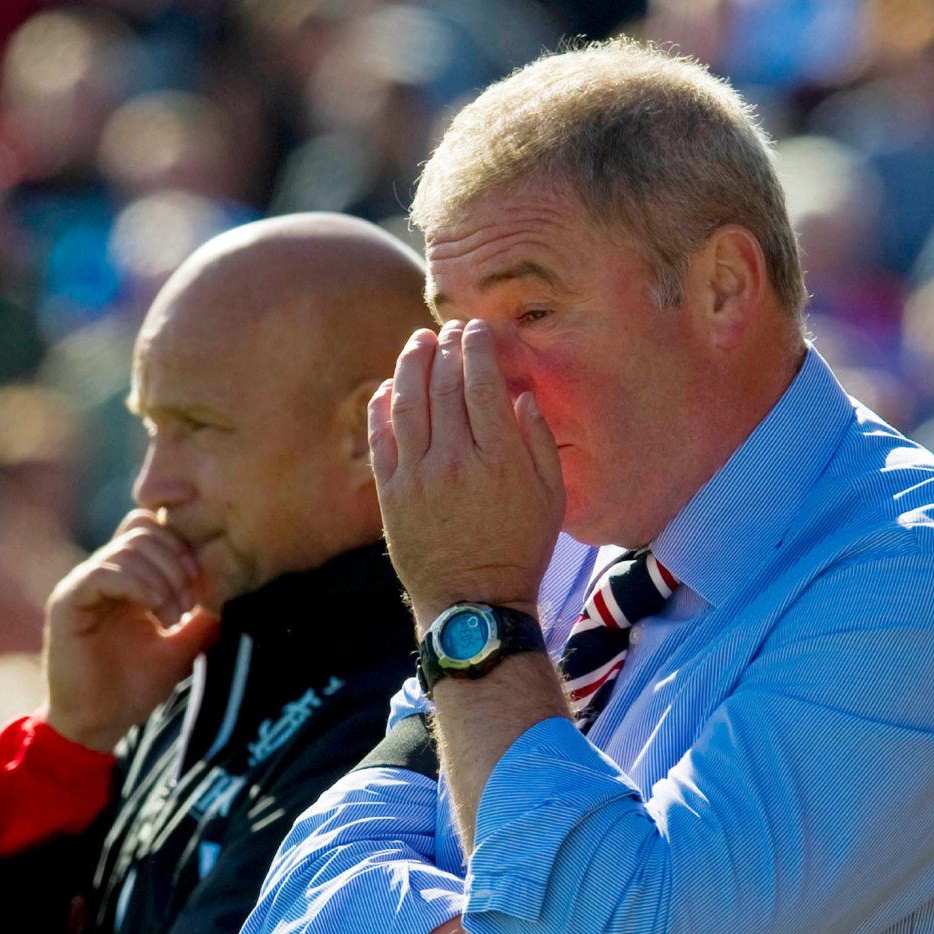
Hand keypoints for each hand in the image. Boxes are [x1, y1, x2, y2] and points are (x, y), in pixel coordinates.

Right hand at [42, 509, 219, 751]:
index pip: (153, 528)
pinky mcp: (68, 601)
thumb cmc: (136, 687)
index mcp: (128, 577)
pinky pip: (103, 572)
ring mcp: (83, 584)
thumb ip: (202, 617)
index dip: (183, 547)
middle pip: (142, 529)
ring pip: (127, 547)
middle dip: (176, 563)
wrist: (100, 723)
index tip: (200, 585)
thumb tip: (235, 593)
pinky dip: (137, 585)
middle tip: (187, 606)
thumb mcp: (182, 647)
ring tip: (172, 617)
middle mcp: (103, 573)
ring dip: (161, 579)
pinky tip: (155, 610)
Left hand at [368, 320, 564, 631]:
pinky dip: (384, 407)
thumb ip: (539, 442)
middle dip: (447, 348)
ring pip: (409, 403)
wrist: (474, 603)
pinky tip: (390, 387)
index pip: (482, 382)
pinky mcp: (391, 496)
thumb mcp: (551, 498)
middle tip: (450, 330)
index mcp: (500, 458)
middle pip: (444, 385)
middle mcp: (456, 461)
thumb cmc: (521, 550)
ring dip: (411, 365)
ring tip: (418, 343)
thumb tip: (520, 394)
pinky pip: (382, 439)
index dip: (477, 347)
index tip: (476, 330)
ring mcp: (418, 478)